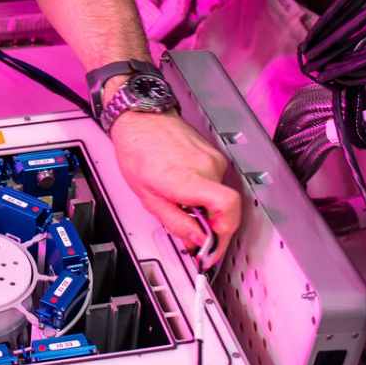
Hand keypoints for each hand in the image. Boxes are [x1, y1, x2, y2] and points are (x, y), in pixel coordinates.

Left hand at [110, 110, 240, 266]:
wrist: (141, 117)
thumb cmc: (138, 150)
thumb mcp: (147, 197)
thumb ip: (175, 222)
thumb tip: (197, 241)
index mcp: (186, 178)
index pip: (227, 207)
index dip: (224, 233)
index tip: (212, 247)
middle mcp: (206, 167)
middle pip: (226, 210)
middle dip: (212, 228)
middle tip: (195, 235)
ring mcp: (213, 159)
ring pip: (222, 197)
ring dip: (207, 209)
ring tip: (183, 203)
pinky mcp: (216, 154)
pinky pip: (217, 183)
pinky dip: (206, 193)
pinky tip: (187, 188)